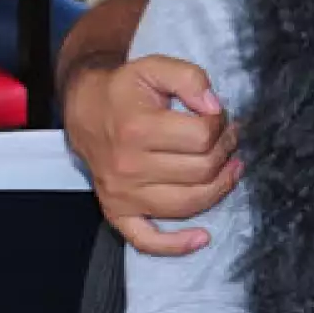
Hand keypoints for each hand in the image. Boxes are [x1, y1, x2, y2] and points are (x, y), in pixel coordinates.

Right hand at [64, 55, 240, 254]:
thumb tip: (214, 106)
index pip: (203, 136)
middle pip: (202, 171)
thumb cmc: (125, 90)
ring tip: (229, 166)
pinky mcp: (118, 212)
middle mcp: (127, 167)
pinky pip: (146, 240)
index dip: (221, 124)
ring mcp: (122, 194)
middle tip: (228, 137)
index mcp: (137, 129)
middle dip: (225, 151)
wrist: (85, 109)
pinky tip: (202, 238)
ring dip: (219, 187)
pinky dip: (176, 245)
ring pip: (188, 204)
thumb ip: (189, 78)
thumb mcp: (154, 67)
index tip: (219, 116)